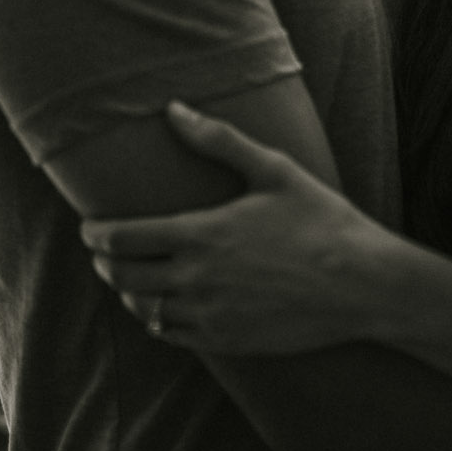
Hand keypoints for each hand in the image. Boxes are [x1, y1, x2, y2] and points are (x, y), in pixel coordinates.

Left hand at [79, 101, 400, 353]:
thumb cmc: (320, 220)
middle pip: (123, 275)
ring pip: (143, 308)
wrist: (361, 284)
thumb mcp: (273, 170)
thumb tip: (173, 109)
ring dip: (129, 291)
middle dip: (104, 261)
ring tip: (130, 275)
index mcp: (201, 234)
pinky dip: (155, 320)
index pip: (121, 238)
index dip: (95, 233)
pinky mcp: (226, 341)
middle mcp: (196, 279)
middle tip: (103, 250)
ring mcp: (209, 315)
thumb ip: (218, 140)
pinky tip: (162, 306)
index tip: (89, 227)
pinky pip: (170, 334)